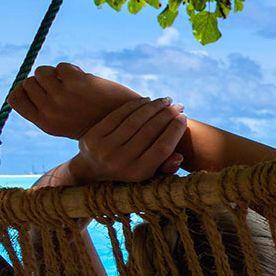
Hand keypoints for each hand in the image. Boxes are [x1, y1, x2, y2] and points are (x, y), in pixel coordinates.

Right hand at [8, 63, 143, 139]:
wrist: (127, 126)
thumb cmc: (96, 122)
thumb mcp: (66, 122)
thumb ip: (47, 107)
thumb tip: (30, 81)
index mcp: (45, 124)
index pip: (14, 98)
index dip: (25, 90)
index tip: (42, 91)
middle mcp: (50, 112)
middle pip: (29, 82)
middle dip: (45, 81)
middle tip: (65, 90)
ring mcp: (62, 98)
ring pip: (42, 72)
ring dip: (57, 74)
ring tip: (75, 85)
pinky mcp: (77, 85)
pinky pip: (61, 67)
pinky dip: (72, 70)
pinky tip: (86, 81)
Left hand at [68, 97, 187, 184]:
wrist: (91, 172)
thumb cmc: (129, 173)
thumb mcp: (148, 175)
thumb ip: (165, 168)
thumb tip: (180, 156)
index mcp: (137, 173)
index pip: (162, 148)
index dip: (175, 130)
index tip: (184, 117)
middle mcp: (120, 162)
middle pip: (149, 132)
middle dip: (167, 115)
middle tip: (178, 106)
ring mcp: (104, 148)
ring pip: (135, 121)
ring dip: (153, 107)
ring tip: (166, 100)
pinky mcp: (93, 136)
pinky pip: (118, 115)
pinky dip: (134, 105)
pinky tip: (147, 100)